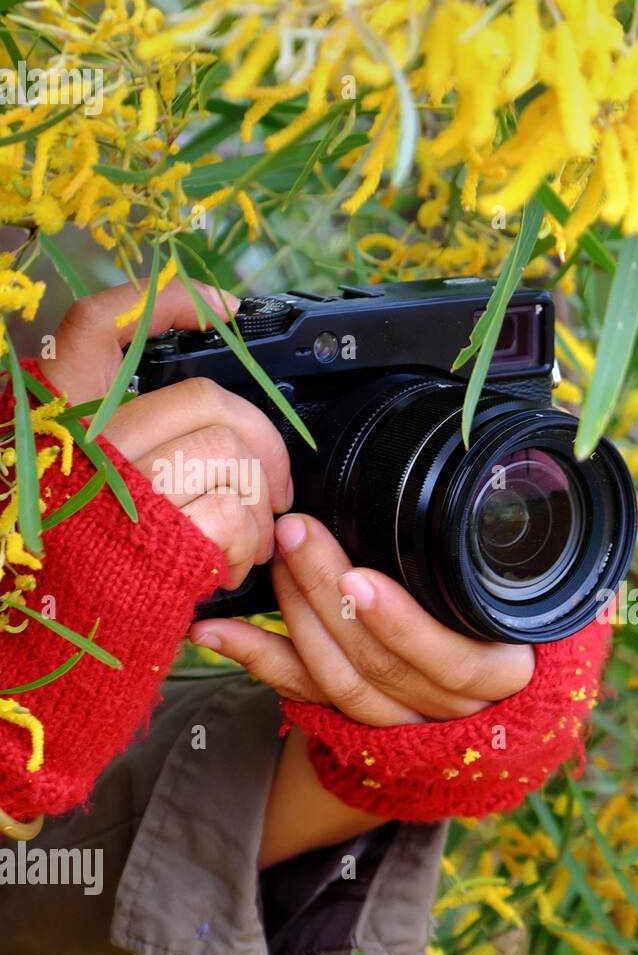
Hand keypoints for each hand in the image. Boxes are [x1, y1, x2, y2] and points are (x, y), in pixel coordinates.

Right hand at [42, 280, 292, 589]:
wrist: (47, 650)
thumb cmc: (79, 570)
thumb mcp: (81, 491)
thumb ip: (129, 445)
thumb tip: (215, 426)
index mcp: (57, 421)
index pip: (96, 328)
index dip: (163, 304)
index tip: (223, 310)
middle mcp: (83, 444)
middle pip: (205, 400)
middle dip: (262, 442)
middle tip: (273, 488)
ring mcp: (121, 488)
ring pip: (230, 455)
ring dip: (256, 505)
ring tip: (242, 541)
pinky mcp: (158, 535)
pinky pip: (234, 514)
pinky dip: (248, 545)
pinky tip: (226, 568)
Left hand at [189, 513, 536, 725]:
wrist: (497, 694)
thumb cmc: (510, 627)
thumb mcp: (521, 598)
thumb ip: (488, 567)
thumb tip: (434, 489)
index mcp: (503, 673)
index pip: (453, 660)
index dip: (403, 625)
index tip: (360, 579)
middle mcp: (455, 709)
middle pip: (381, 664)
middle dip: (330, 596)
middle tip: (297, 532)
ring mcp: (405, 723)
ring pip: (341, 681)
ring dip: (296, 618)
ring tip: (270, 563)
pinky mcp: (359, 724)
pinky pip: (304, 697)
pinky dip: (257, 660)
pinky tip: (216, 632)